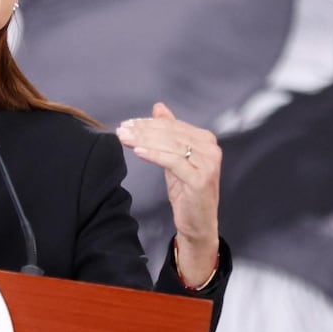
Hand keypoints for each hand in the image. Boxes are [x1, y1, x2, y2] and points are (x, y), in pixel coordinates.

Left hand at [116, 102, 220, 284]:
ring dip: (143, 140)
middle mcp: (211, 149)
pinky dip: (154, 155)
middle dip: (142, 131)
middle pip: (170, 134)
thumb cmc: (187, 192)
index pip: (172, 126)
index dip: (148, 124)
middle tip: (121, 129)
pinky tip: (137, 151)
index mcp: (206, 140)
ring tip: (124, 138)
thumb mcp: (175, 159)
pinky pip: (172, 161)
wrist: (198, 224)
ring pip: (170, 145)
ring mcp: (208, 164)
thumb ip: (169, 133)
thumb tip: (159, 107)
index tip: (127, 124)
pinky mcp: (200, 179)